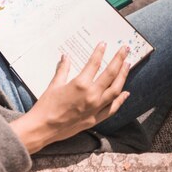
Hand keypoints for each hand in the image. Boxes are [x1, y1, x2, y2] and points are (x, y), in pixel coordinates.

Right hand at [9, 43, 130, 153]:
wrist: (44, 128)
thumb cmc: (46, 105)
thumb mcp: (54, 85)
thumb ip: (63, 70)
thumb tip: (66, 57)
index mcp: (80, 84)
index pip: (94, 64)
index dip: (99, 52)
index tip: (104, 44)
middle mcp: (91, 95)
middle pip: (110, 74)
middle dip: (119, 60)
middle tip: (125, 49)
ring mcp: (96, 107)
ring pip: (115, 90)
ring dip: (123, 76)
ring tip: (127, 65)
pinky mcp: (96, 118)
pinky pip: (112, 108)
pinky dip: (120, 100)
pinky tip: (126, 92)